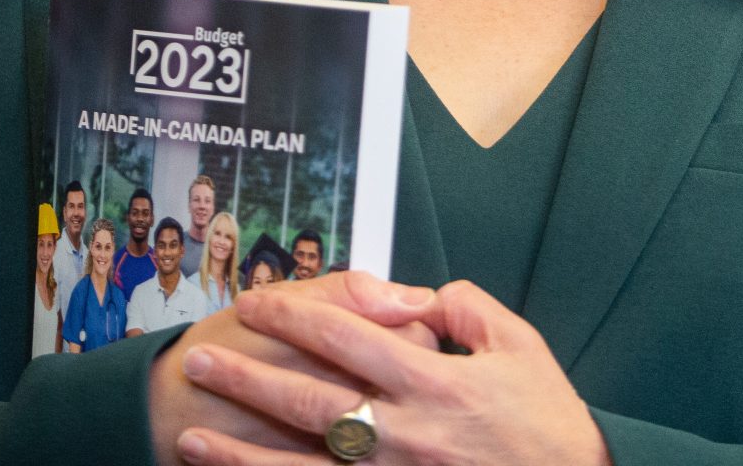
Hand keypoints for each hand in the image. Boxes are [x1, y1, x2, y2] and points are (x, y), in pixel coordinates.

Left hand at [175, 276, 609, 465]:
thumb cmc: (548, 423)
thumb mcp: (518, 345)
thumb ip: (463, 308)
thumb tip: (414, 293)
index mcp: (434, 383)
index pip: (347, 339)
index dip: (294, 317)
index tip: (255, 302)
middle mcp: (406, 435)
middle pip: (310, 402)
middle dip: (250, 380)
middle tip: (199, 361)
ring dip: (244, 455)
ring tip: (194, 439)